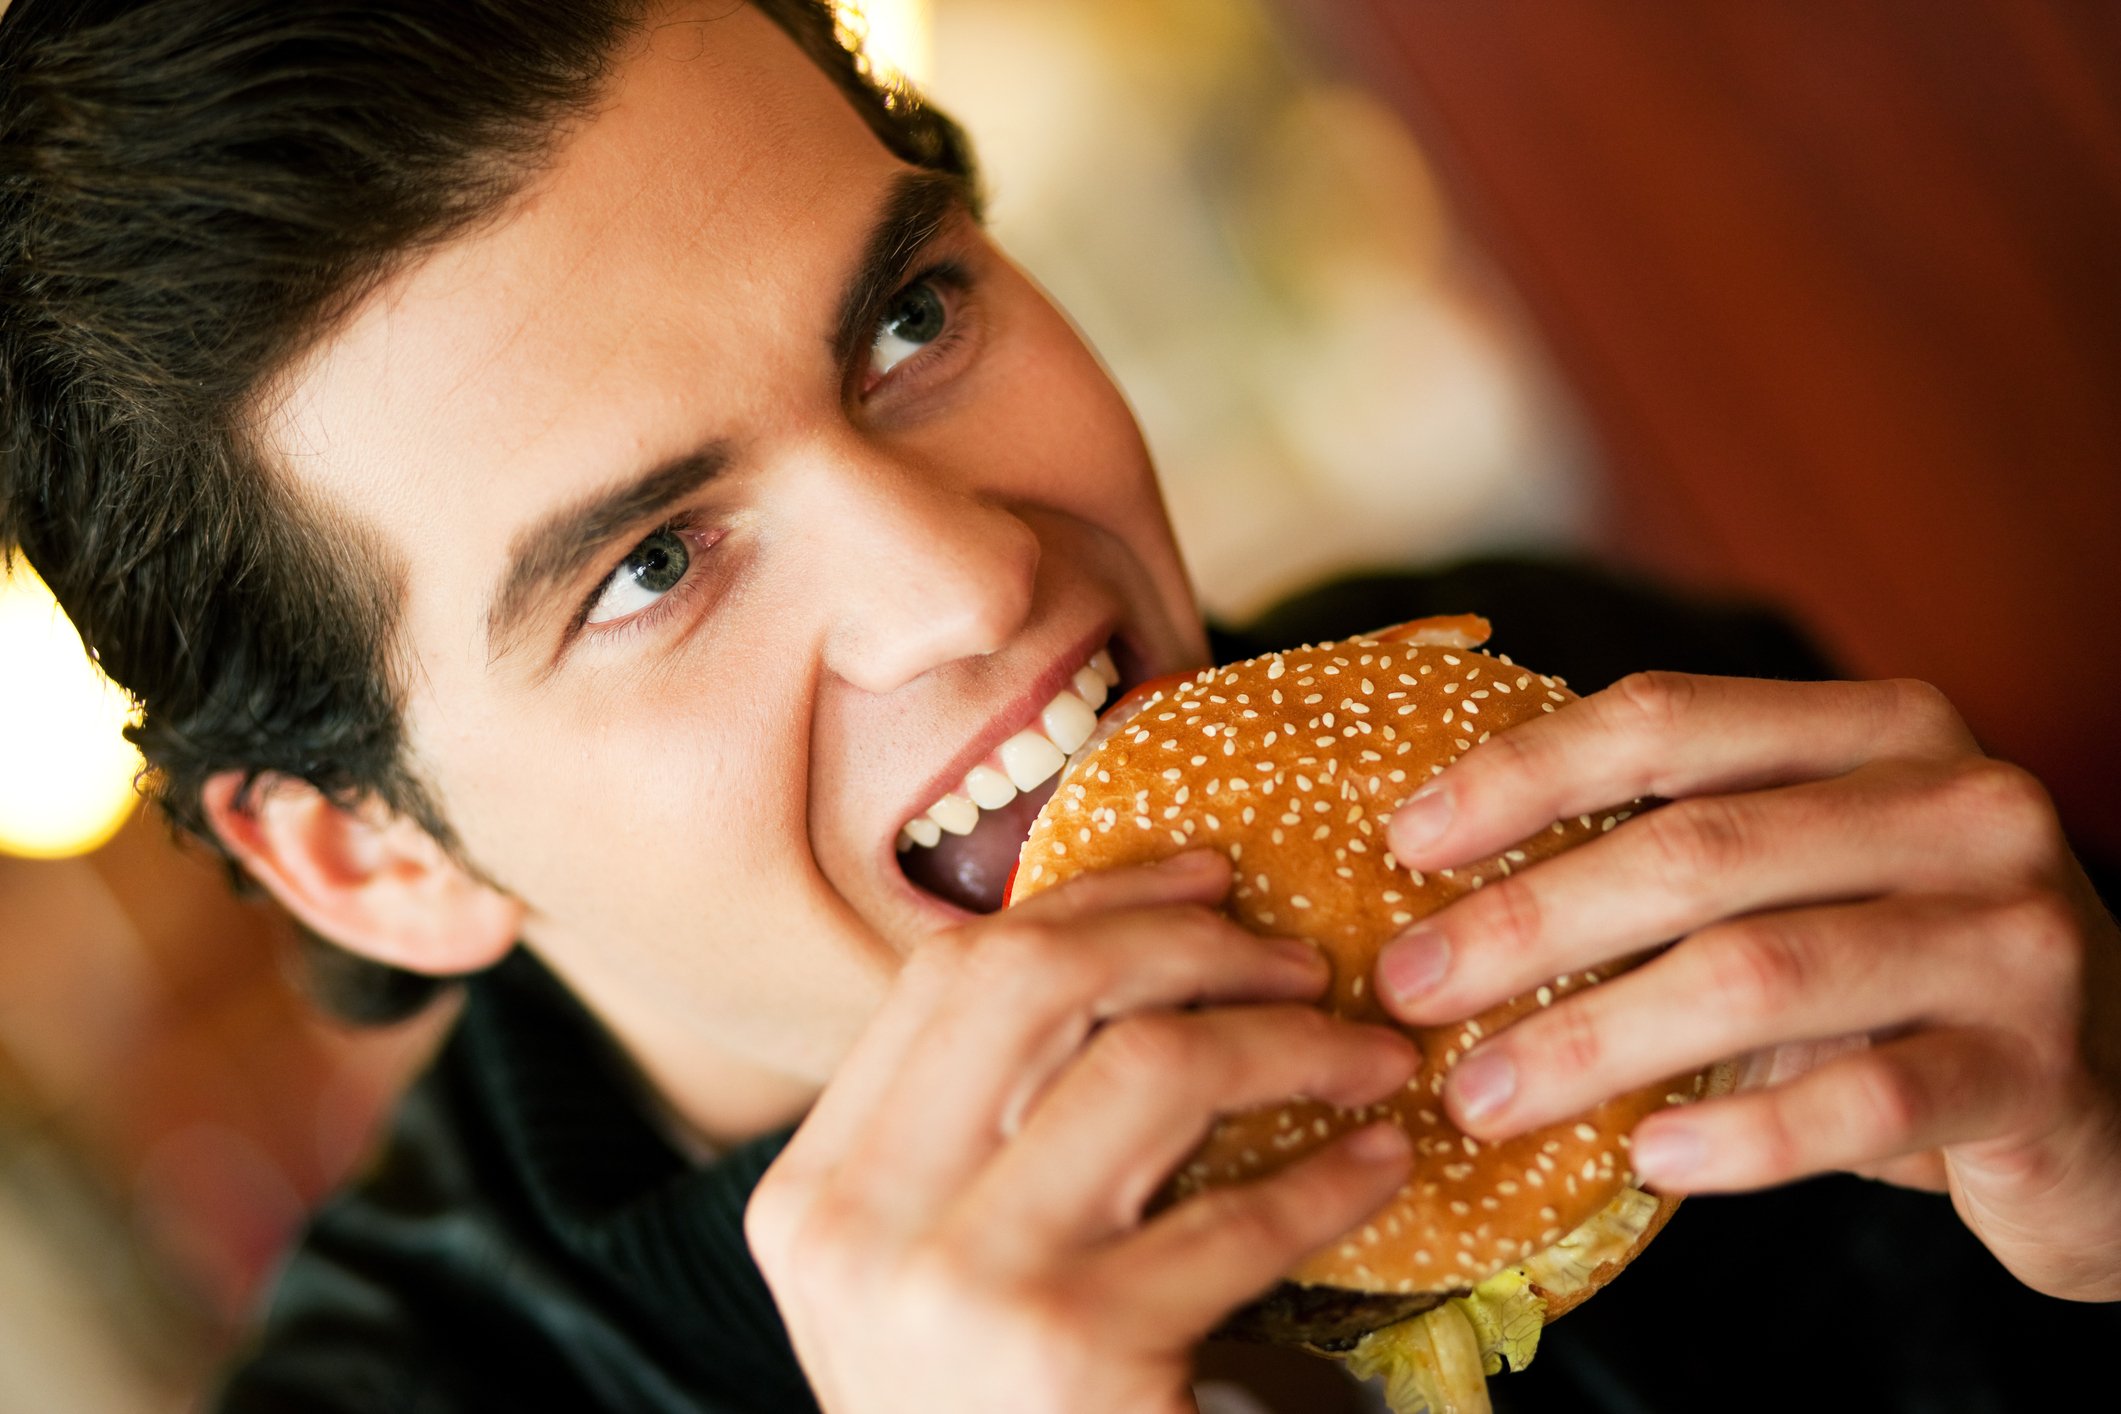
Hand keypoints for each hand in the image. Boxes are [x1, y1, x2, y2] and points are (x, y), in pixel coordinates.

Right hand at [746, 850, 1420, 1412]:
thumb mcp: (927, 1280)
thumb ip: (975, 1140)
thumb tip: (1127, 958)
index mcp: (816, 1189)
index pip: (950, 974)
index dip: (1090, 899)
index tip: (1204, 877)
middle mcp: (859, 1225)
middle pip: (1034, 982)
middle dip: (1190, 941)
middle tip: (1298, 959)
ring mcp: (957, 1287)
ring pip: (1146, 1067)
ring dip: (1288, 1043)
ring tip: (1367, 1054)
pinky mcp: (1068, 1354)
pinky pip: (1236, 1220)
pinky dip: (1331, 1179)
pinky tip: (1378, 1167)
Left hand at [1372, 672, 2120, 1300]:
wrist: (2111, 1092)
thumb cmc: (1899, 975)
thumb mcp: (1797, 881)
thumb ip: (1672, 852)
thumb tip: (1439, 885)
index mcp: (1877, 730)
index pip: (1667, 721)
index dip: (1522, 774)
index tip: (1403, 840)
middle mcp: (1957, 807)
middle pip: (1696, 849)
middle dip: (1527, 921)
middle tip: (1408, 990)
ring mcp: (2012, 935)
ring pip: (1762, 974)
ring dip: (1596, 1040)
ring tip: (1485, 1096)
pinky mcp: (2040, 1070)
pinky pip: (1869, 1102)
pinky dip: (1745, 1133)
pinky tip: (1650, 1161)